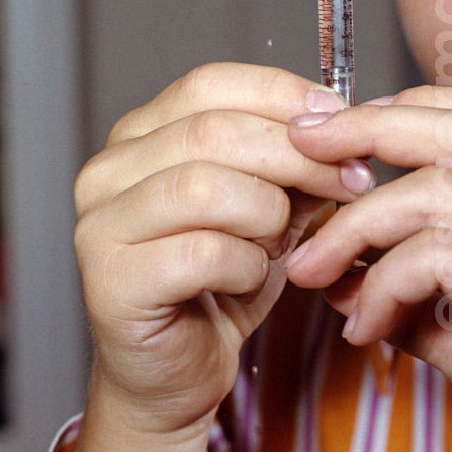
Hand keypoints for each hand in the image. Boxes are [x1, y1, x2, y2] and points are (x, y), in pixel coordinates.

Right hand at [70, 63, 372, 451]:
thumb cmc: (224, 277)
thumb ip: (297, 156)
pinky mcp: (109, 282)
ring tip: (279, 242)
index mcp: (142, 133)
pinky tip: (249, 277)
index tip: (340, 116)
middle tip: (351, 181)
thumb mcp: (273, 200)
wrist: (181, 369)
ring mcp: (100, 224)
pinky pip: (202, 253)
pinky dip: (246, 264)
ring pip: (208, 186)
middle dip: (299, 155)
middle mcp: (109, 169)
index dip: (281, 94)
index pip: (209, 82)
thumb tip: (346, 117)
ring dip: (268, 214)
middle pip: (215, 131)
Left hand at [286, 86, 451, 451]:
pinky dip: (386, 283)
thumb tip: (350, 279)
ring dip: (358, 226)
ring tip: (315, 271)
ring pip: (437, 188)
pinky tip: (367, 326)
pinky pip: (442, 254)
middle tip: (304, 145)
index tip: (343, 131)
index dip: (407, 108)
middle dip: (369, 126)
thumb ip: (422, 296)